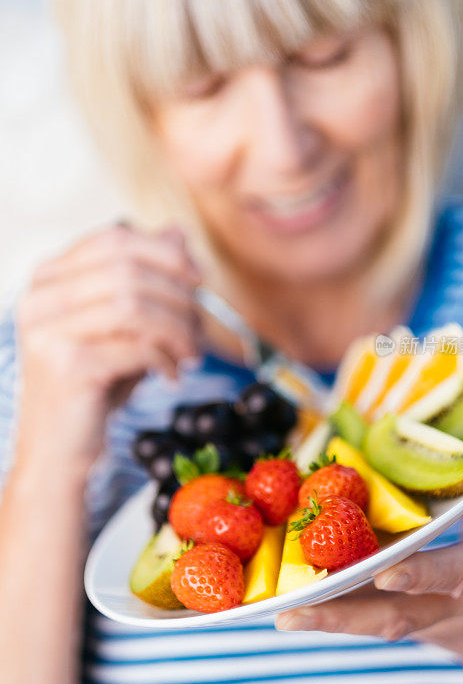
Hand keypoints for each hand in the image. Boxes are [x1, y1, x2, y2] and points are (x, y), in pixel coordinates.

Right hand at [15, 224, 200, 479]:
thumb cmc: (97, 385)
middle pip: (128, 268)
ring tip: (191, 353)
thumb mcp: (126, 327)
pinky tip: (172, 375)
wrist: (60, 453)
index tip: (199, 278)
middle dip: (178, 294)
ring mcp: (48, 330)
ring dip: (177, 327)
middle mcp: (40, 297)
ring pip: (135, 304)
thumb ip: (148, 278)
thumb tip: (178, 230)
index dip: (165, 252)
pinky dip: (166, 358)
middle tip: (201, 324)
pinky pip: (137, 346)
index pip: (115, 239)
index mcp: (50, 278)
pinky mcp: (66, 366)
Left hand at [277, 476, 462, 683]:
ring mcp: (426, 621)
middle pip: (395, 616)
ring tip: (282, 615)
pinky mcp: (408, 625)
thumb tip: (457, 440)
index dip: (422, 574)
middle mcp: (450, 605)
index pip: (455, 573)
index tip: (387, 573)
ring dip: (328, 621)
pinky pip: (369, 618)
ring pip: (374, 624)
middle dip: (344, 615)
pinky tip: (294, 606)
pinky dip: (333, 611)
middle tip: (293, 613)